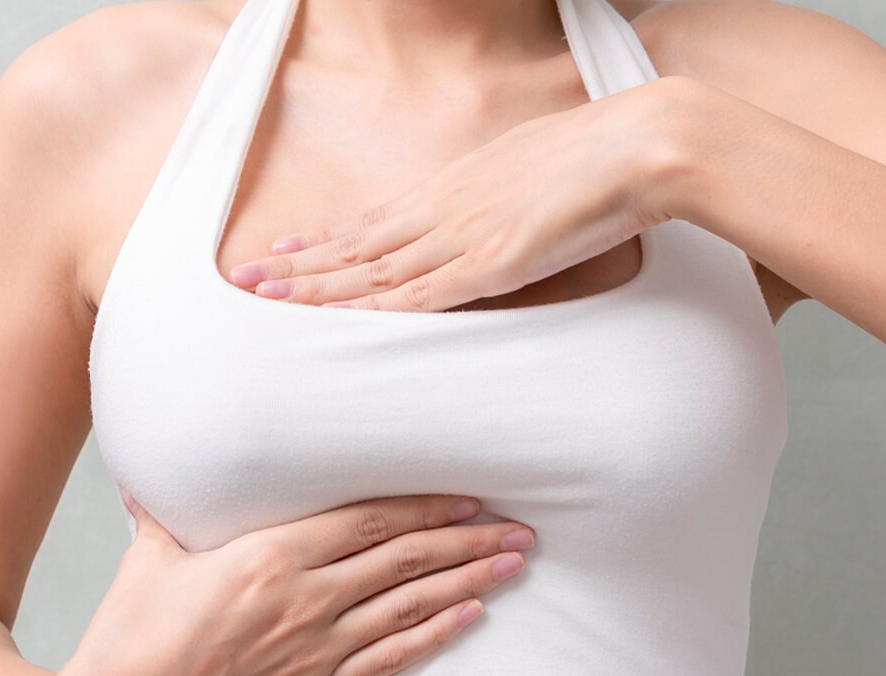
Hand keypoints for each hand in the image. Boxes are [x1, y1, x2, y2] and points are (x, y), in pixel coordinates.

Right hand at [37, 493, 534, 675]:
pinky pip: (388, 660)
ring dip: (467, 583)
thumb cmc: (127, 630)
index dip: (425, 506)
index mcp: (267, 556)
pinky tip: (469, 618)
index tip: (468, 493)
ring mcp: (310, 651)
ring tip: (511, 564)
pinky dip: (433, 637)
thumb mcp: (150, 551)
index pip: (368, 521)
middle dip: (467, 540)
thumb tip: (164, 464)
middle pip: (404, 560)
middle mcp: (301, 601)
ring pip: (407, 607)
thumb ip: (171, 506)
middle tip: (519, 526)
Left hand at [222, 77, 689, 311]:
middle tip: (245, 281)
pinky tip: (342, 320)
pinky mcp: (492, 264)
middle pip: (359, 246)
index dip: (326, 240)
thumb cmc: (602, 156)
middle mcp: (448, 210)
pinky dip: (377, 308)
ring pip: (376, 271)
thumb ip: (506, 199)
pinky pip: (423, 295)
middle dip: (301, 265)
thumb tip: (500, 214)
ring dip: (321, 287)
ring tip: (269, 296)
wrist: (640, 145)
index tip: (283, 249)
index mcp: (458, 186)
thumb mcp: (537, 172)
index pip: (376, 221)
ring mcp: (465, 236)